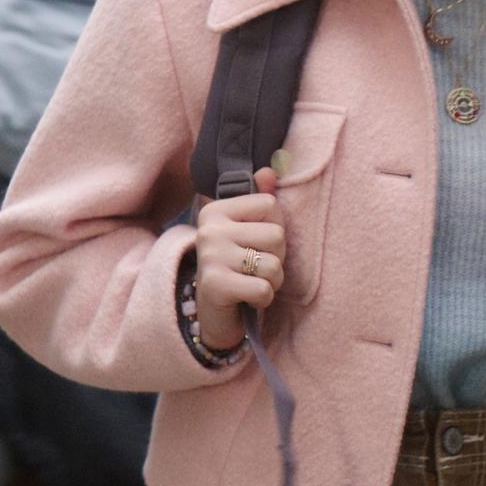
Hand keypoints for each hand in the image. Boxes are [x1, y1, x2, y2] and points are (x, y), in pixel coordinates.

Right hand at [189, 168, 285, 354]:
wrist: (211, 313)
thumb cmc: (237, 268)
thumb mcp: (248, 233)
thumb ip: (260, 201)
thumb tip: (269, 171)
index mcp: (216, 211)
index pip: (270, 205)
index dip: (274, 229)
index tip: (255, 244)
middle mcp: (209, 230)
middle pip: (276, 235)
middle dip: (276, 258)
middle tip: (255, 269)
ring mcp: (210, 257)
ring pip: (273, 265)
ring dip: (271, 281)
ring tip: (252, 283)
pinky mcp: (215, 285)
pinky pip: (264, 289)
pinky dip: (263, 299)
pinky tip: (246, 298)